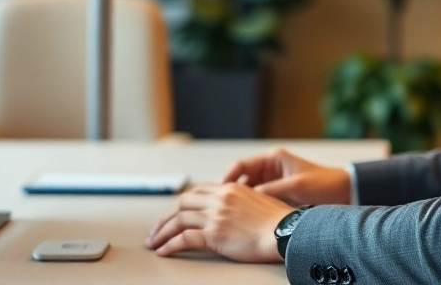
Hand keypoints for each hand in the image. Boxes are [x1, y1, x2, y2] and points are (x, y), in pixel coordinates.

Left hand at [146, 182, 290, 261]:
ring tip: (154, 243)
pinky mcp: (214, 234)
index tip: (173, 215)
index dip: (180, 204)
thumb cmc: (278, 221)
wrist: (285, 231)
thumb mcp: (258, 201)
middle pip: (182, 204)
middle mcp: (220, 199)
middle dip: (165, 218)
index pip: (196, 192)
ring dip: (162, 233)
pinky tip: (164, 251)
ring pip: (178, 221)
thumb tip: (231, 211)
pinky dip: (170, 245)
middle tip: (157, 230)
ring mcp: (216, 216)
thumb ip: (240, 201)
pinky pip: (184, 239)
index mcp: (230, 188)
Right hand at [221, 148, 352, 205]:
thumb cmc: (323, 184)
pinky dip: (250, 206)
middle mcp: (270, 166)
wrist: (343, 191)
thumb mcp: (296, 186)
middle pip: (240, 178)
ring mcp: (272, 180)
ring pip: (247, 190)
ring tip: (229, 214)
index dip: (227, 178)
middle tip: (220, 207)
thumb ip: (272, 190)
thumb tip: (248, 198)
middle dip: (230, 191)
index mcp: (273, 158)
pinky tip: (245, 217)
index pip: (240, 165)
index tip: (218, 192)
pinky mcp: (277, 192)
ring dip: (239, 200)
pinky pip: (257, 198)